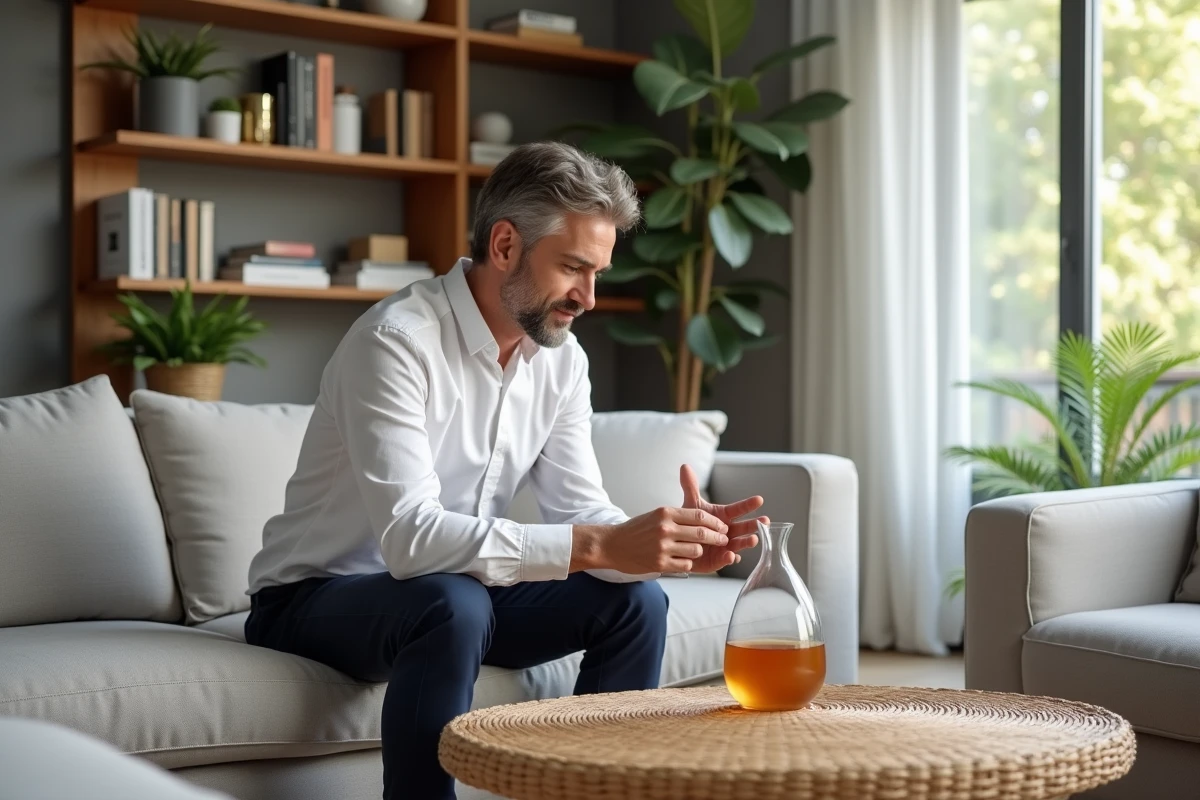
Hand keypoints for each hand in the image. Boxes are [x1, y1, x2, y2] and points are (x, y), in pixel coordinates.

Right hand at [574, 506, 729, 574]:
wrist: (611, 544)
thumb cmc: (635, 530)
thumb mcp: (656, 515)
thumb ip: (677, 516)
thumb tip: (702, 517)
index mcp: (666, 513)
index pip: (699, 515)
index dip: (715, 522)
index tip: (722, 527)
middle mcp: (665, 528)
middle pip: (702, 533)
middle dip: (718, 537)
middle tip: (724, 540)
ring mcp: (663, 547)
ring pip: (696, 550)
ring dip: (700, 552)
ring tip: (696, 551)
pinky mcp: (660, 563)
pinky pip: (686, 565)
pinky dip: (688, 564)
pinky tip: (682, 561)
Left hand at [679, 464, 764, 572]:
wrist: (680, 543)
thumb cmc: (690, 523)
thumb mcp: (691, 505)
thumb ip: (691, 487)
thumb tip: (685, 466)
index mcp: (724, 516)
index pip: (738, 509)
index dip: (748, 505)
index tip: (759, 499)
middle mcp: (728, 531)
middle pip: (744, 527)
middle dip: (754, 524)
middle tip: (765, 521)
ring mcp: (725, 546)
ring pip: (739, 543)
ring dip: (747, 542)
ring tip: (753, 539)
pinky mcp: (718, 559)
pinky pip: (725, 559)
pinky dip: (729, 558)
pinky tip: (732, 556)